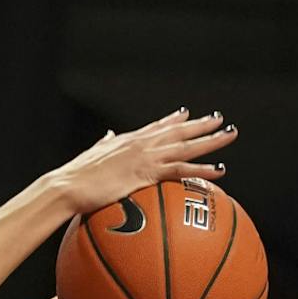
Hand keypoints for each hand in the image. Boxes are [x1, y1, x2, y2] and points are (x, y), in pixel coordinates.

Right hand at [54, 112, 236, 217]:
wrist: (69, 185)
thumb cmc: (75, 177)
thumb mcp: (92, 156)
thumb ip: (104, 144)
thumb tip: (108, 135)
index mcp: (128, 140)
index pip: (156, 126)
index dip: (173, 119)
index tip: (186, 113)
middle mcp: (142, 143)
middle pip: (178, 130)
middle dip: (200, 124)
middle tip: (220, 119)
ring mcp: (146, 156)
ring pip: (186, 145)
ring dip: (210, 140)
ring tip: (229, 135)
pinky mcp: (147, 172)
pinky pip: (182, 170)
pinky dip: (202, 169)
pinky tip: (219, 170)